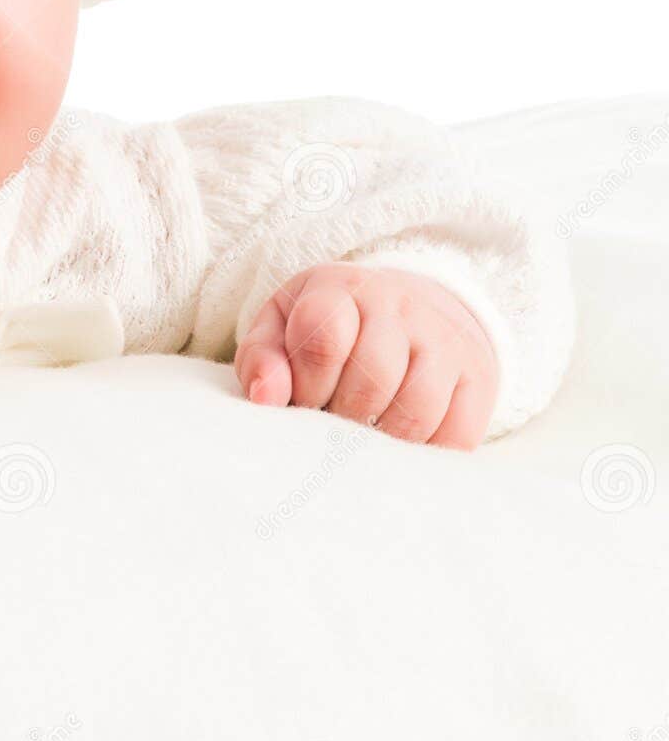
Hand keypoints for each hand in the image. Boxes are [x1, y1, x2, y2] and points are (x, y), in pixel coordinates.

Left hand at [233, 263, 499, 448]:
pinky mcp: (478, 375)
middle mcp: (398, 304)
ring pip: (416, 410)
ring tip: (363, 436)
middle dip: (342, 416)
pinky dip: (425, 452)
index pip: (324, 338)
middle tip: (332, 422)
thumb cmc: (329, 326)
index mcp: (339, 288)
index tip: (302, 399)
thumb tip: (265, 399)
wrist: (412, 305)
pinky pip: (457, 434)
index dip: (307, 384)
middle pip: (371, 379)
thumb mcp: (282, 326)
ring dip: (382, 441)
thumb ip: (262, 359)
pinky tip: (401, 443)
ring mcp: (444, 338)